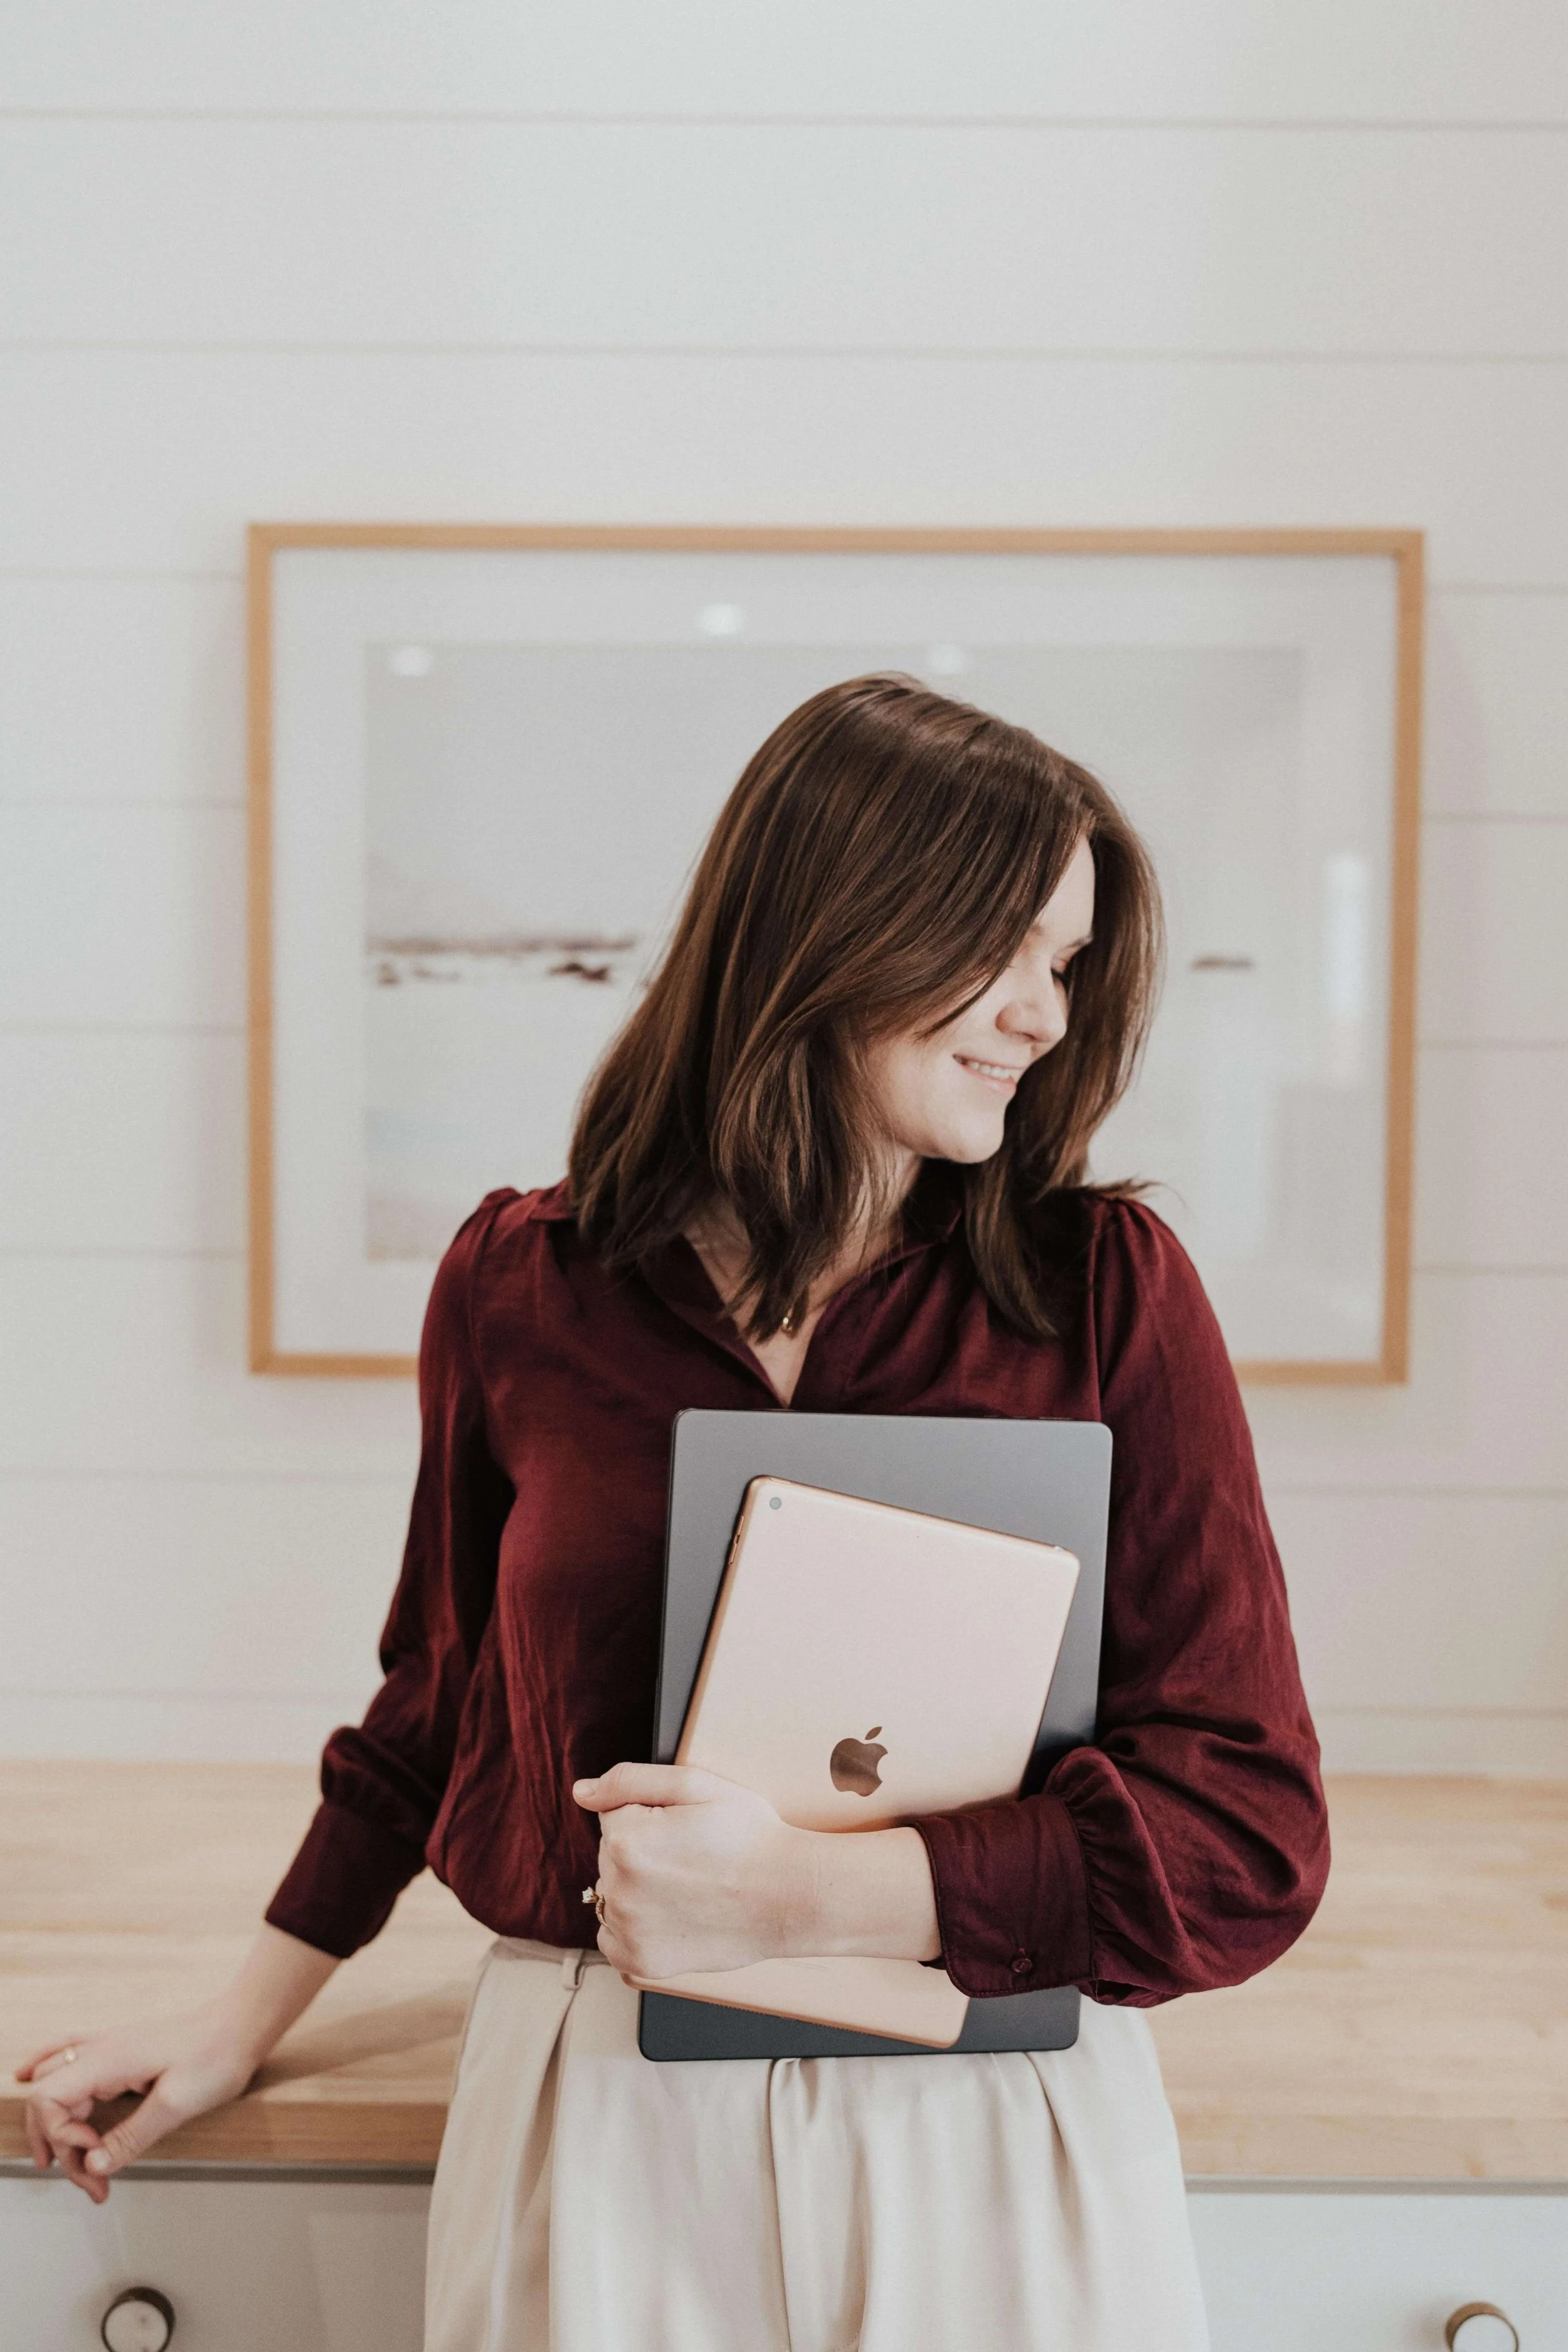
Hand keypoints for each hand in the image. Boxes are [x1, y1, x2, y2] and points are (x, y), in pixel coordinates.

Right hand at [16, 1921, 337, 2201]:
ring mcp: (107, 2046)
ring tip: (60, 2162)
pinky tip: (29, 2076)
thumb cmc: (216, 2056)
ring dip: (53, 2124)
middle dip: (57, 2144)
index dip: (62, 2138)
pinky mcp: (118, 2050)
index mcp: (108, 2060)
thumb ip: (131, 2138)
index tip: (96, 2157)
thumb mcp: (177, 2105)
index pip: (48, 2100)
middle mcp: (100, 2050)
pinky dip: (45, 2074)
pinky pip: (66, 2058)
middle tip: (89, 2179)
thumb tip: (93, 2167)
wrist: (241, 2026)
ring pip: (54, 2083)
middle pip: (47, 2098)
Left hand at [572, 1762, 813, 1979]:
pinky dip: (634, 1928)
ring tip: (687, 1888)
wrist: (789, 1896)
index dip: (651, 1816)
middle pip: (611, 1855)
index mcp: (625, 1840)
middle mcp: (617, 1888)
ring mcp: (627, 1931)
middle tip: (693, 1857)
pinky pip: (612, 1937)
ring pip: (612, 1893)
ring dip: (637, 1888)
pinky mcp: (640, 1962)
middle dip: (642, 1850)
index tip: (686, 1829)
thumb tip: (581, 1792)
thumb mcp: (696, 1785)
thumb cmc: (748, 1837)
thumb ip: (629, 1780)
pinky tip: (673, 1916)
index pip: (613, 1816)